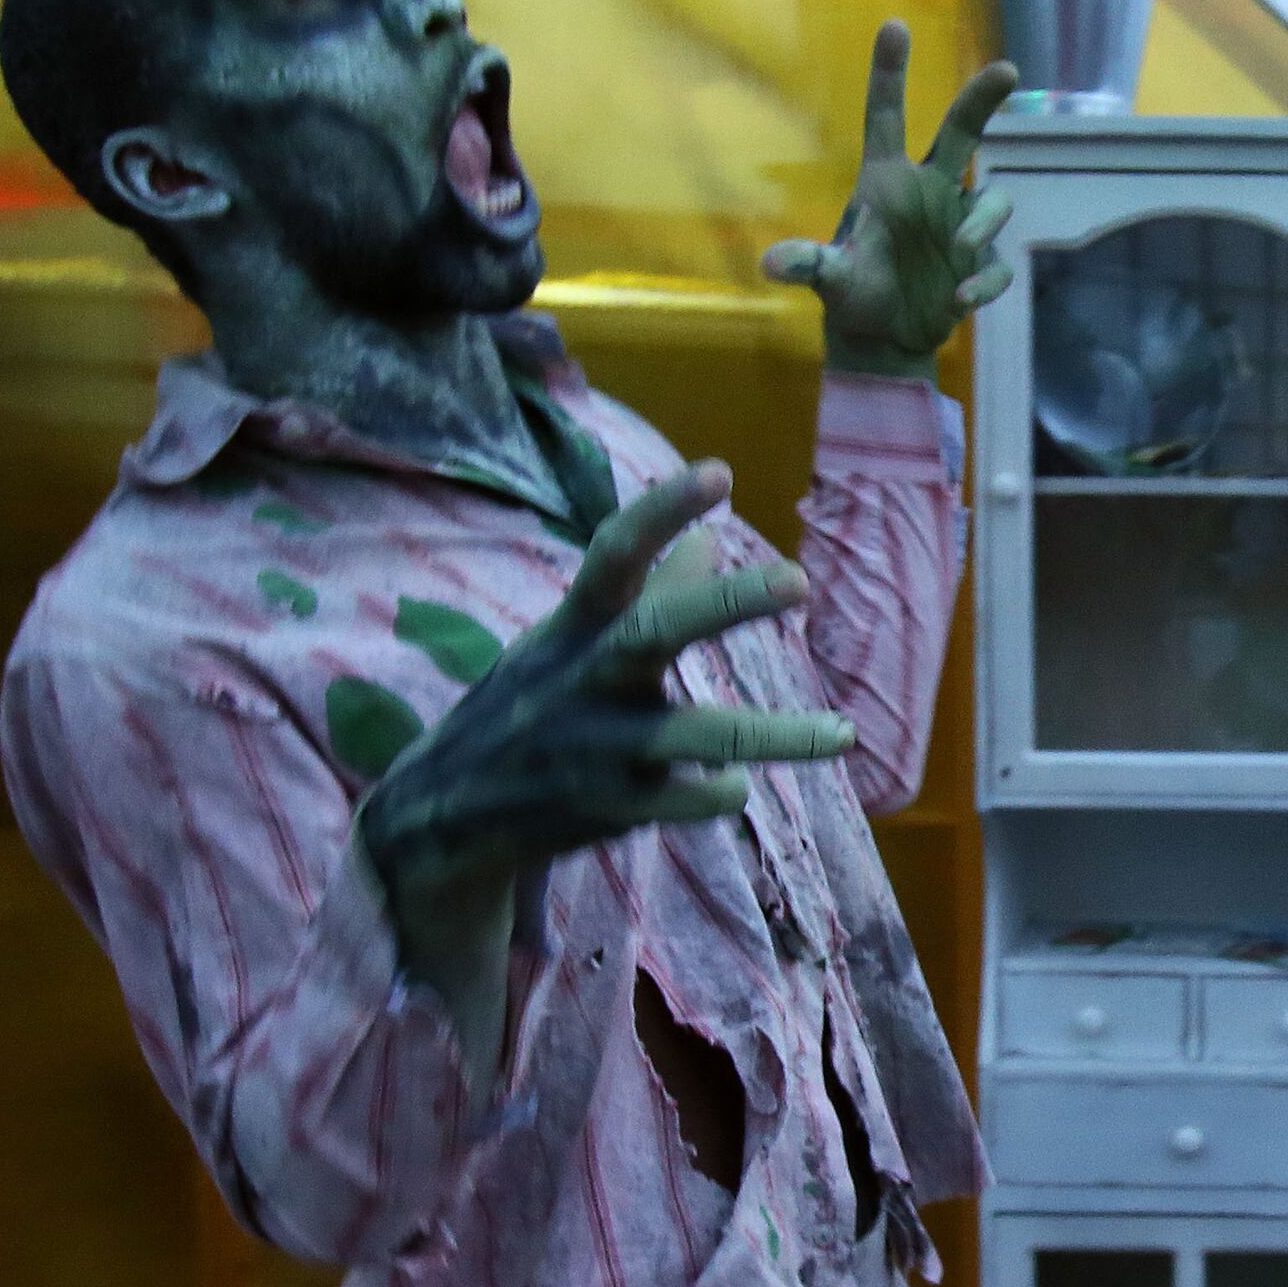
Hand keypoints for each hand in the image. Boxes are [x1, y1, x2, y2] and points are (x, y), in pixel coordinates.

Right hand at [357, 461, 849, 1047]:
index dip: (662, 510)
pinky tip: (735, 787)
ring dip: (776, 736)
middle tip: (799, 580)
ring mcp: (596, 746)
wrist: (445, 814)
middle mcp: (583, 678)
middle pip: (657, 631)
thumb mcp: (571, 642)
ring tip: (842, 734)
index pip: (613, 553)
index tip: (720, 472)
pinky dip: (720, 792)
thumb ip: (646, 593)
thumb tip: (713, 537)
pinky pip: (688, 798)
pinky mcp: (609, 808)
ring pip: (698, 735)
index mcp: (574, 627)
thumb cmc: (532, 705)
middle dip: (727, 603)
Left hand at [764, 22, 1021, 379]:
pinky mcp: (979, 265)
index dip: (890, 73)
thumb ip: (811, 265)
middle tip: (1007, 70)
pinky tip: (961, 303)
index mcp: (887, 181)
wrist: (884, 341)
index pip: (888, 117)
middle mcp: (929, 192)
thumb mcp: (831, 280)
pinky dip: (985, 280)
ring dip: (983, 222)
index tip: (895, 26)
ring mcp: (959, 226)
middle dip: (984, 100)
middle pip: (962, 133)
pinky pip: (997, 263)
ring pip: (993, 200)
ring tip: (960, 254)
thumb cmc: (853, 296)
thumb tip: (771, 264)